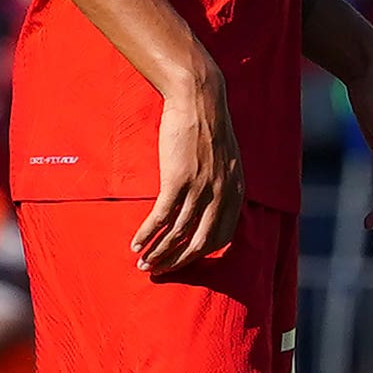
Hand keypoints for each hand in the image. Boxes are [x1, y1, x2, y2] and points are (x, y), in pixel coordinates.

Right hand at [136, 61, 244, 273]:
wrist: (199, 100)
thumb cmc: (209, 129)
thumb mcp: (228, 162)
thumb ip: (224, 186)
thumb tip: (213, 207)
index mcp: (237, 193)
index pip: (222, 238)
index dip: (202, 255)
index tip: (184, 262)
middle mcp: (222, 195)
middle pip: (200, 243)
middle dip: (177, 262)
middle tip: (157, 271)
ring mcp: (201, 188)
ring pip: (178, 234)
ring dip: (158, 253)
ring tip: (143, 263)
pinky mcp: (178, 179)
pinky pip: (161, 217)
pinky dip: (147, 234)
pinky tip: (135, 243)